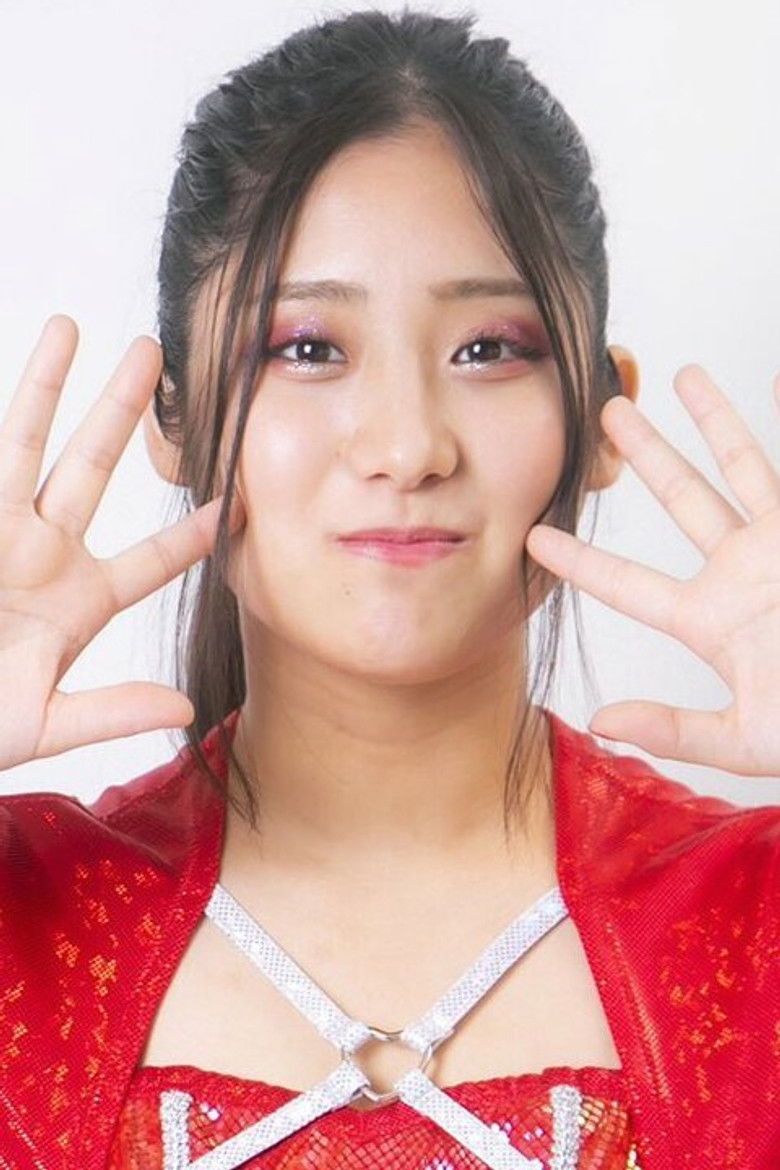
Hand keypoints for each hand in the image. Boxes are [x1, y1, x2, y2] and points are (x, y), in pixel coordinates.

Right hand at [0, 315, 244, 770]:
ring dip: (46, 386)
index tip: (239, 500)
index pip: (153, 559)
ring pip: (24, 443)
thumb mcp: (45, 724)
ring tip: (69, 326)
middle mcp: (42, 553)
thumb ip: (112, 712)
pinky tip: (13, 367)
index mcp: (81, 603)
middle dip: (122, 410)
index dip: (195, 533)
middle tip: (155, 352)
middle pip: (92, 467)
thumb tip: (184, 709)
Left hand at [525, 364, 779, 777]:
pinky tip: (765, 382)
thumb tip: (601, 718)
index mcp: (711, 621)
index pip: (630, 585)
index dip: (582, 562)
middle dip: (644, 455)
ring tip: (680, 375)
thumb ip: (675, 729)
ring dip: (712, 420)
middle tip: (603, 413)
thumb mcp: (746, 740)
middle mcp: (742, 572)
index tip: (535, 538)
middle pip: (680, 500)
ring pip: (742, 467)